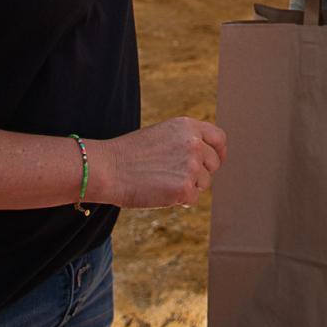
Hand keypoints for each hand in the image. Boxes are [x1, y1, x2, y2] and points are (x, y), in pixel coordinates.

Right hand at [91, 116, 225, 208]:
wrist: (108, 169)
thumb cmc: (130, 154)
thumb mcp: (162, 135)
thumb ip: (185, 141)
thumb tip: (205, 157)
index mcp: (188, 125)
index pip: (219, 138)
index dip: (218, 152)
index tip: (215, 161)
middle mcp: (194, 143)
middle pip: (213, 164)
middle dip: (199, 173)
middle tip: (174, 176)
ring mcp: (191, 165)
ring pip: (204, 184)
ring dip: (188, 187)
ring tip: (161, 181)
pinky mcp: (185, 188)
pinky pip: (192, 199)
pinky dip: (178, 200)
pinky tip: (159, 192)